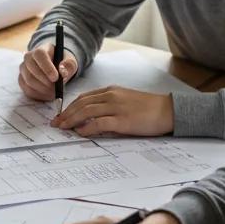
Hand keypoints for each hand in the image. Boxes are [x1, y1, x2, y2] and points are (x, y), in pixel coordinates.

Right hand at [18, 43, 78, 99]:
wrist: (54, 67)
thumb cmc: (62, 63)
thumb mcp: (70, 62)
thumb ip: (68, 66)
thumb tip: (62, 72)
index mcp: (40, 50)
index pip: (39, 55)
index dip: (47, 67)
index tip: (56, 78)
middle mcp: (28, 58)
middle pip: (32, 71)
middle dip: (46, 82)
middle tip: (57, 88)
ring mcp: (23, 69)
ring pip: (29, 81)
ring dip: (43, 89)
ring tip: (54, 92)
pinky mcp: (22, 80)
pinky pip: (27, 90)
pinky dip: (39, 95)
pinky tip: (48, 94)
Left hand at [52, 86, 173, 136]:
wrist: (168, 110)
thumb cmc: (148, 108)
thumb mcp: (125, 101)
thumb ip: (108, 105)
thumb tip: (91, 118)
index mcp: (111, 91)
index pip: (84, 97)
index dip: (70, 106)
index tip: (60, 115)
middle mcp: (111, 96)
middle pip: (81, 103)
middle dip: (66, 114)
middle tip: (56, 123)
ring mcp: (117, 107)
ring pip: (86, 111)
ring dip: (71, 120)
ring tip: (63, 128)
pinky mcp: (123, 120)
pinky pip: (99, 123)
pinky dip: (87, 127)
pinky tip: (80, 132)